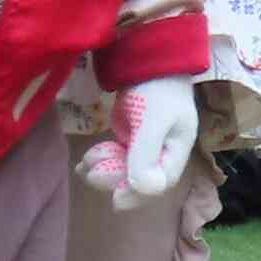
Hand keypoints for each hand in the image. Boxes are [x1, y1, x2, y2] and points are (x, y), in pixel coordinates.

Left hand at [82, 77, 199, 206]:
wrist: (149, 60)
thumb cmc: (157, 89)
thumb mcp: (154, 120)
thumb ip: (147, 154)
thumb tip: (147, 189)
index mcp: (175, 152)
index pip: (158, 185)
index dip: (137, 195)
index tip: (115, 199)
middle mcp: (162, 154)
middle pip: (138, 181)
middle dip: (114, 180)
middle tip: (92, 174)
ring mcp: (145, 147)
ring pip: (123, 171)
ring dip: (104, 171)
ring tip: (85, 164)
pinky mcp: (130, 138)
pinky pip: (115, 158)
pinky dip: (100, 161)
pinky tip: (84, 162)